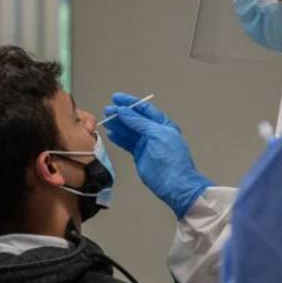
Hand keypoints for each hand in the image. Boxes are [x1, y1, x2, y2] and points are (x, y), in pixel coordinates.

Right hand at [104, 93, 212, 218]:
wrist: (174, 184)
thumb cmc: (173, 160)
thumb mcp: (157, 135)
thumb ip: (139, 123)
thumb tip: (125, 112)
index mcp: (163, 125)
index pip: (144, 109)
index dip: (130, 103)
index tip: (117, 99)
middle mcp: (155, 133)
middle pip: (134, 119)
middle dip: (121, 114)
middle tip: (108, 110)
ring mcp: (147, 144)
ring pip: (129, 131)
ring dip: (118, 125)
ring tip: (107, 121)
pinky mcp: (140, 155)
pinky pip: (127, 143)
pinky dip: (119, 138)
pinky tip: (112, 134)